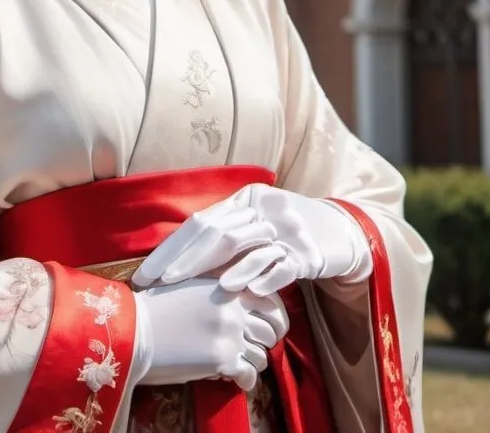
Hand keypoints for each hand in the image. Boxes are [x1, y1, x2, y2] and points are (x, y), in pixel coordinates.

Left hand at [132, 184, 370, 295]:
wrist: (343, 232)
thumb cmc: (289, 237)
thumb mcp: (256, 230)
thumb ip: (225, 239)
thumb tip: (176, 261)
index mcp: (246, 199)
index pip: (201, 223)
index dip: (171, 248)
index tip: (146, 274)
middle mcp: (264, 207)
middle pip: (217, 231)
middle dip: (183, 259)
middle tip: (158, 282)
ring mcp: (288, 228)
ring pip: (246, 243)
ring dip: (217, 267)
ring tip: (188, 284)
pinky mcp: (310, 251)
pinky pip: (282, 263)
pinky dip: (261, 276)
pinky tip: (242, 290)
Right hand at [132, 278, 288, 391]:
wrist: (134, 327)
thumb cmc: (156, 306)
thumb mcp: (192, 286)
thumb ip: (220, 293)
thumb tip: (239, 306)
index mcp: (228, 287)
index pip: (272, 301)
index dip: (275, 318)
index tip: (272, 328)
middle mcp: (235, 308)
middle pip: (272, 329)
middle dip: (268, 341)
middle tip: (256, 349)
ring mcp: (231, 334)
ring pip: (263, 354)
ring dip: (254, 362)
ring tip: (240, 364)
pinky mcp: (222, 359)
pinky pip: (249, 375)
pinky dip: (245, 381)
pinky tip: (235, 381)